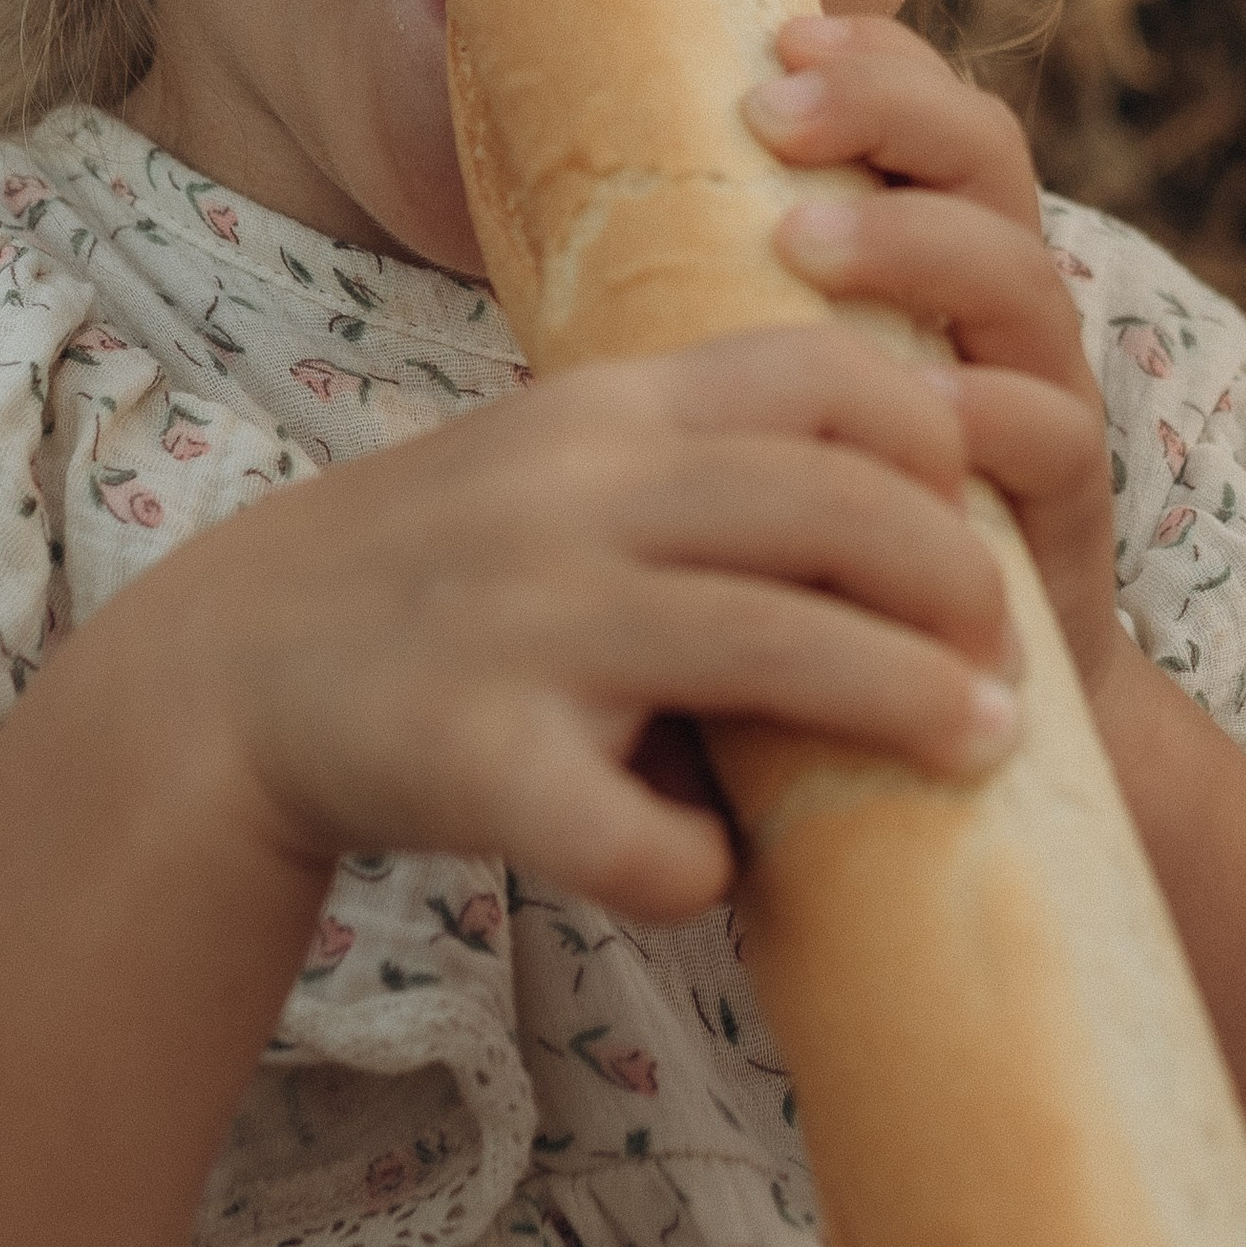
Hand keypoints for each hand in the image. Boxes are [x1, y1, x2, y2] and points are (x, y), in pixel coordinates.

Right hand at [130, 323, 1026, 923]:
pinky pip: (631, 831)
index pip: (811, 373)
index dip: (929, 431)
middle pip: (824, 508)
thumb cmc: (441, 576)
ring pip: (766, 647)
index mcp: (603, 413)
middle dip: (953, 576)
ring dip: (901, 698)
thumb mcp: (556, 467)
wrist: (228, 675)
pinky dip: (697, 862)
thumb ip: (698, 468)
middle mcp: (571, 499)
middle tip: (1018, 649)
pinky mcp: (476, 761)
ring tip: (984, 744)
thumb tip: (912, 512)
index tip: (983, 500)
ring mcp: (525, 628)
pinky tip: (714, 873)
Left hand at [741, 12, 1119, 709]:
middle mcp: (999, 308)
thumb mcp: (753, 394)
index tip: (775, 32)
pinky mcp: (1062, 516)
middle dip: (890, 111)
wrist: (939, 708)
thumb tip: (522, 192)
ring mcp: (1043, 399)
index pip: (925, 113)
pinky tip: (919, 402)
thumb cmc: (805, 528)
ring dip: (915, 242)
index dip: (874, 58)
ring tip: (799, 240)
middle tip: (772, 111)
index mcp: (932, 255)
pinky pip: (1052, 437)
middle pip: (987, 156)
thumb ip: (695, 299)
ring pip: (1024, 276)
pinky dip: (987, 412)